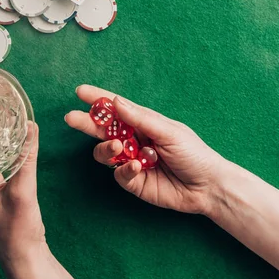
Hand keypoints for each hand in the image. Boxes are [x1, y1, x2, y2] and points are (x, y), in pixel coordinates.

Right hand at [66, 85, 225, 215]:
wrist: (207, 186)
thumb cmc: (193, 152)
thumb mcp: (168, 130)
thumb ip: (140, 118)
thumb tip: (116, 101)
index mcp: (142, 122)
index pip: (116, 108)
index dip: (98, 99)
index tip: (80, 92)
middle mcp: (134, 140)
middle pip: (103, 129)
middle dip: (87, 122)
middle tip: (71, 118)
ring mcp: (131, 161)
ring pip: (105, 152)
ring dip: (106, 148)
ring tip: (117, 147)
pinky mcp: (134, 182)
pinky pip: (119, 174)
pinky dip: (124, 170)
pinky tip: (136, 167)